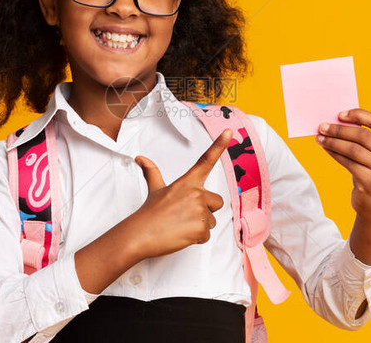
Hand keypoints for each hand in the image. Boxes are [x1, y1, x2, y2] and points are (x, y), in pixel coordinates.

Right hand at [129, 129, 230, 258]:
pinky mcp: (201, 228)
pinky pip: (206, 235)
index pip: (205, 160)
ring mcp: (199, 211)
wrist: (141, 235)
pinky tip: (182, 235)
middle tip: (185, 215)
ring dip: (199, 226)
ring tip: (180, 226)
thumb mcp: (155, 189)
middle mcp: (196, 193)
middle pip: (216, 201)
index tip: (229, 131)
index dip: (219, 145)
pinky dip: (196, 238)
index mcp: (187, 182)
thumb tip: (140, 158)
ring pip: (211, 220)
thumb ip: (152, 172)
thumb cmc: (149, 213)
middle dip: (206, 210)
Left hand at [317, 108, 370, 222]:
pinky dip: (334, 154)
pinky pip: (347, 162)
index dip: (358, 115)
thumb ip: (364, 140)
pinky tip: (326, 149)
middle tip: (322, 127)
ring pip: (352, 149)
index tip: (339, 114)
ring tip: (320, 138)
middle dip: (339, 129)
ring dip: (333, 142)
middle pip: (362, 135)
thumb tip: (336, 122)